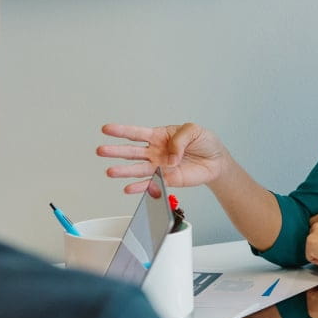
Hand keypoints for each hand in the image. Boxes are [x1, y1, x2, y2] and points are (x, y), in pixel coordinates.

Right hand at [97, 123, 229, 193]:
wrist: (216, 161)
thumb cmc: (204, 142)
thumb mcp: (193, 130)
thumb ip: (179, 141)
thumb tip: (169, 158)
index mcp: (160, 135)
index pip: (137, 133)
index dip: (122, 131)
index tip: (106, 129)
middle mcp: (155, 151)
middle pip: (132, 151)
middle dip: (116, 151)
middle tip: (101, 150)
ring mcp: (159, 166)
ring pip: (138, 168)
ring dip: (124, 170)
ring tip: (110, 172)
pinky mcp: (166, 180)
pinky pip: (151, 184)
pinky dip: (139, 187)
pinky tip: (128, 188)